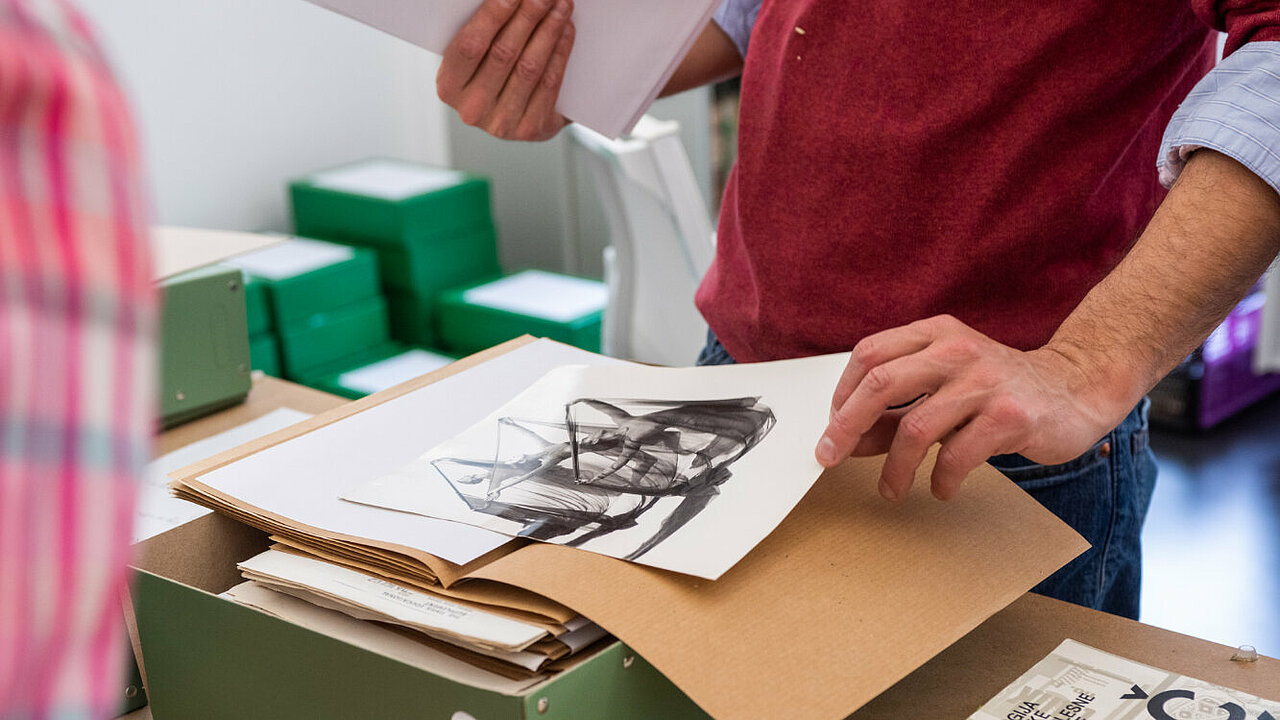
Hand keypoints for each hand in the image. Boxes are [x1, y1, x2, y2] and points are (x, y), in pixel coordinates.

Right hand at [436, 0, 574, 140]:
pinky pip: (549, 84)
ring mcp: (502, 124)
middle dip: (528, 17)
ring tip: (561, 6)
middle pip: (504, 53)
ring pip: (530, 67)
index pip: (470, 45)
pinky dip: (560, 53)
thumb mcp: (478, 56)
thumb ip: (486, 31)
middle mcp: (472, 109)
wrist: (517, 116)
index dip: (493, 16)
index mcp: (449, 86)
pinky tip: (566, 30)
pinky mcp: (531, 129)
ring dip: (549, 31)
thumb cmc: (492, 73)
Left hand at [814, 315, 1125, 501]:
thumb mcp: (944, 388)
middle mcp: (957, 349)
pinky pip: (956, 455)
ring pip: (915, 427)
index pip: (870, 354)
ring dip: (894, 468)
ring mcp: (985, 380)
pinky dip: (940, 480)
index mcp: (936, 333)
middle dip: (846, 426)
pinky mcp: (1010, 415)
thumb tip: (848, 440)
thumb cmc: (999, 390)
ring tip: (891, 489)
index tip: (832, 427)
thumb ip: (897, 410)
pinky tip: (940, 489)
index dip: (842, 393)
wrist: (1076, 390)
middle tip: (830, 457)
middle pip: (881, 383)